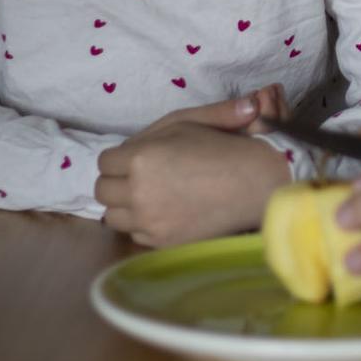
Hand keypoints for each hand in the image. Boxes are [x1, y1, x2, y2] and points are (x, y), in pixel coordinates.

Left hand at [96, 88, 289, 246]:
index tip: (138, 158)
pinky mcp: (162, 241)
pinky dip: (144, 224)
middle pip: (102, 190)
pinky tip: (165, 213)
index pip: (104, 161)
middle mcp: (137, 191)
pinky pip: (135, 234)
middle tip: (141, 178)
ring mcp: (148, 220)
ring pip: (113, 216)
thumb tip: (137, 137)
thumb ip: (161, 124)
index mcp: (140, 157)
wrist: (258, 184)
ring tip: (150, 197)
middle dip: (117, 181)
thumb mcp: (194, 119)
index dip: (121, 158)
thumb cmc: (226, 146)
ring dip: (126, 206)